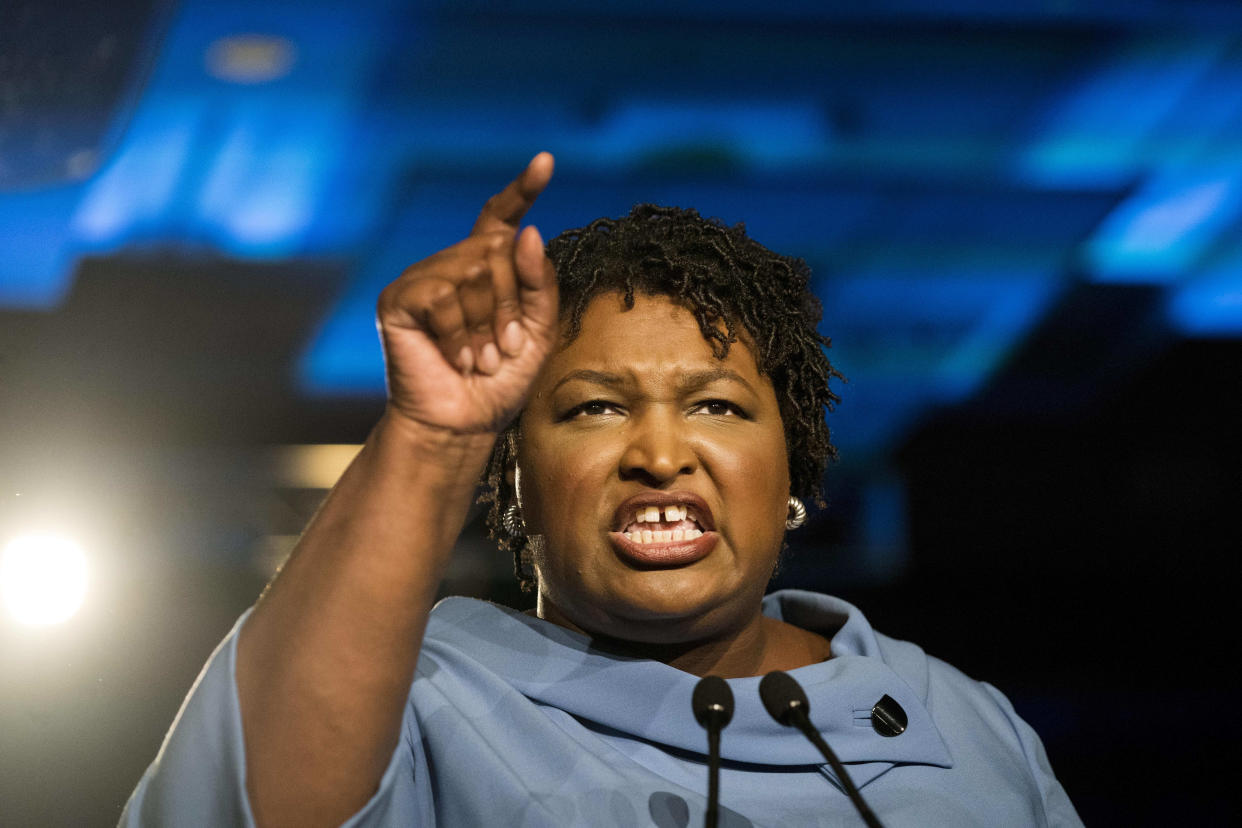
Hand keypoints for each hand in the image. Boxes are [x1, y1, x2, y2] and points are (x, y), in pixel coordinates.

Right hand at [376, 153, 557, 434]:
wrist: (462, 424)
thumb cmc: (500, 382)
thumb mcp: (538, 332)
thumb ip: (540, 283)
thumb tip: (526, 232)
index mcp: (485, 269)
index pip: (500, 219)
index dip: (521, 190)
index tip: (545, 162)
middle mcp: (451, 265)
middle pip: (496, 251)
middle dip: (510, 306)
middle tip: (501, 349)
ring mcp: (422, 279)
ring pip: (471, 272)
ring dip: (486, 325)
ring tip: (478, 358)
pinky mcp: (397, 299)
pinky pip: (442, 295)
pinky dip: (457, 332)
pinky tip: (454, 357)